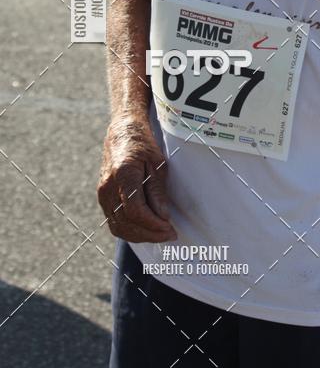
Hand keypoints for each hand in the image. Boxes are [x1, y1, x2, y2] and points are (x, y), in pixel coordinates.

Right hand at [97, 116, 176, 242]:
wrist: (122, 132)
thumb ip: (158, 191)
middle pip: (127, 222)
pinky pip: (114, 222)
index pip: (135, 210)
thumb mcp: (158, 163)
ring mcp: (102, 194)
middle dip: (150, 234)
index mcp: (123, 174)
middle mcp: (108, 186)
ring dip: (140, 236)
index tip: (170, 228)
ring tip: (160, 235)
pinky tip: (145, 230)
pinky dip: (130, 230)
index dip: (153, 224)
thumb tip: (163, 216)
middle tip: (170, 235)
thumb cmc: (142, 144)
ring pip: (119, 226)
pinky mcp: (102, 198)